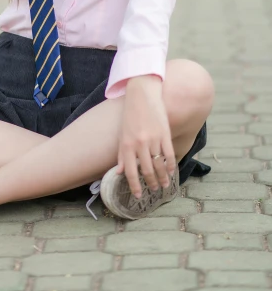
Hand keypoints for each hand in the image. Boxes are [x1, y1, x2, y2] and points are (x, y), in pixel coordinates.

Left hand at [117, 75, 175, 198]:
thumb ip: (122, 154)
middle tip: (154, 191)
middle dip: (151, 183)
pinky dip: (171, 165)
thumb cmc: (130, 115)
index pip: (130, 172)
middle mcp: (140, 144)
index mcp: (127, 144)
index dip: (135, 186)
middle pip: (147, 170)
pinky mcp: (165, 133)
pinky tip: (171, 172)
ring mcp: (153, 139)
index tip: (139, 196)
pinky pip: (169, 154)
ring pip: (159, 165)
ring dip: (162, 178)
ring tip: (164, 185)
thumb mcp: (122, 134)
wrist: (142, 94)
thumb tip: (119, 172)